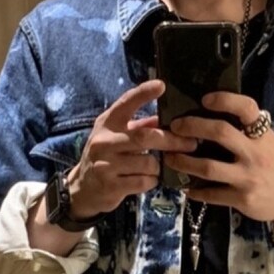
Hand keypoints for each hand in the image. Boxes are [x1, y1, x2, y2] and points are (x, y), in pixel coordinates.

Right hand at [68, 80, 199, 217]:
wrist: (82, 188)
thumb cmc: (105, 157)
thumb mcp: (116, 136)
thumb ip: (138, 126)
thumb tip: (164, 117)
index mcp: (108, 123)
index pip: (126, 103)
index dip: (143, 93)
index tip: (161, 85)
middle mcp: (104, 141)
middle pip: (144, 137)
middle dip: (171, 140)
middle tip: (191, 143)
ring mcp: (105, 164)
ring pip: (147, 162)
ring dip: (158, 166)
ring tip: (156, 167)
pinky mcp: (110, 185)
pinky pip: (143, 182)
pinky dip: (151, 180)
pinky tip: (148, 179)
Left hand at [164, 92, 273, 228]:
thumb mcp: (267, 142)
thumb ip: (246, 131)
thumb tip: (211, 116)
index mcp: (262, 134)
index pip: (245, 108)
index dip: (224, 100)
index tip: (204, 99)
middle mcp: (255, 153)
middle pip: (220, 133)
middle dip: (192, 127)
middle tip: (175, 127)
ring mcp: (247, 177)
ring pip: (208, 167)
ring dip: (183, 162)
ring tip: (170, 158)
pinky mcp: (241, 199)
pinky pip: (211, 194)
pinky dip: (195, 191)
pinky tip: (186, 188)